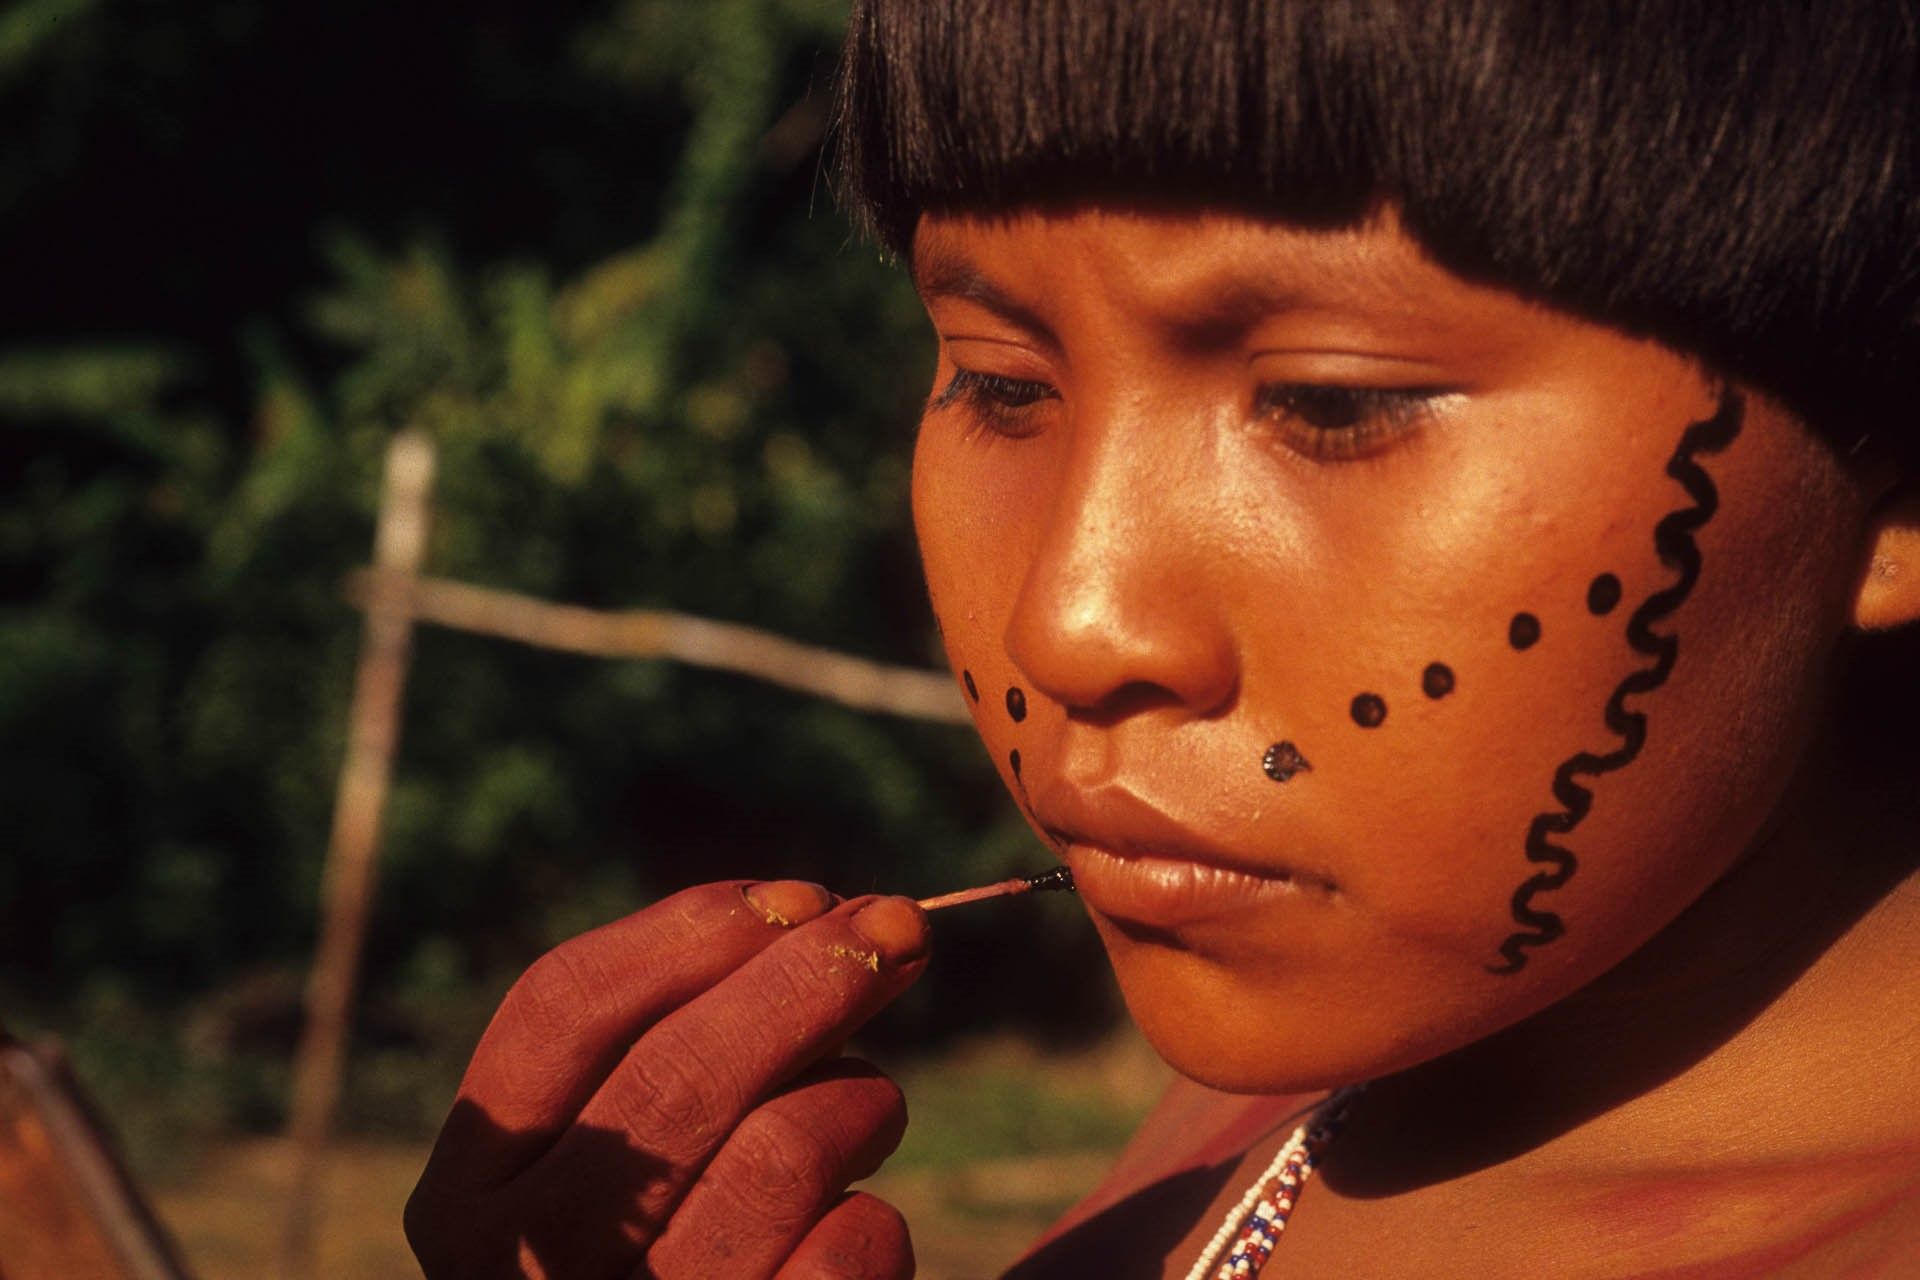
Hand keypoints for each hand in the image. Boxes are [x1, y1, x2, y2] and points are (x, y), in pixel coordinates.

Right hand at [405, 880, 928, 1278]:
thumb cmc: (660, 1243)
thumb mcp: (614, 1150)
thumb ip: (671, 1035)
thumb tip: (819, 912)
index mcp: (465, 1193)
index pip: (561, 1006)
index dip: (692, 932)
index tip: (801, 895)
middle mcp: (525, 1268)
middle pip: (678, 1069)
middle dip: (809, 977)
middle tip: (903, 927)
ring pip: (781, 1150)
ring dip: (858, 1102)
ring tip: (868, 1110)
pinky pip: (848, 1248)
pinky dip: (874, 1217)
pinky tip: (852, 1223)